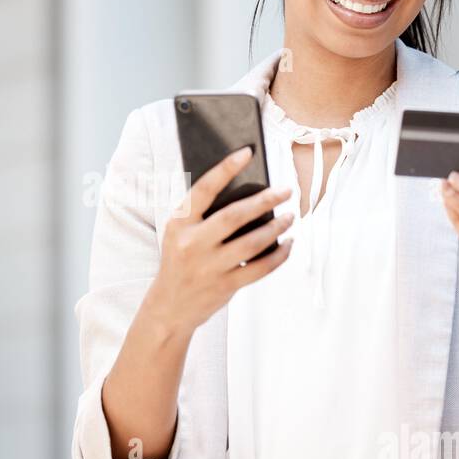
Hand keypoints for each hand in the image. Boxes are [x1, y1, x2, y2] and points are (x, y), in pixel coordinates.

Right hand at [145, 146, 294, 337]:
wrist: (168, 307)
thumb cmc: (180, 260)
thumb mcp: (179, 233)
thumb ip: (203, 215)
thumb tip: (248, 191)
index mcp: (179, 223)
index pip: (204, 190)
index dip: (225, 169)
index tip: (247, 152)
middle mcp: (192, 244)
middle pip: (234, 216)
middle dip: (264, 201)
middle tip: (286, 190)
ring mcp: (209, 267)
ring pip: (252, 243)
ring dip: (276, 228)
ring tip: (290, 216)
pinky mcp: (225, 286)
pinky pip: (260, 268)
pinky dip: (279, 255)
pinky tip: (288, 243)